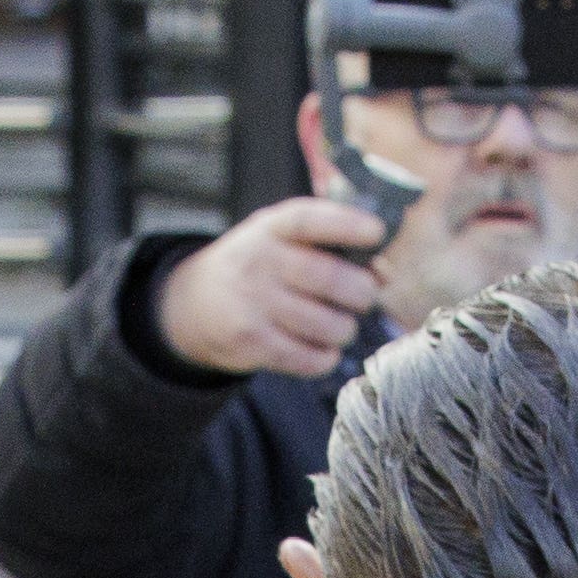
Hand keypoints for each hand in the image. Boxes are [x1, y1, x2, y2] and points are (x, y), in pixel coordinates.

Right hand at [152, 193, 394, 380]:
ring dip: (346, 329)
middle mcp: (258, 262)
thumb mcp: (280, 241)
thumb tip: (384, 274)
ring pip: (325, 324)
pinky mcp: (250, 343)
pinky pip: (306, 358)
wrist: (193, 303)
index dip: (348, 225)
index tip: (377, 233)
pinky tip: (324, 350)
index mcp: (269, 228)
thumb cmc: (258, 267)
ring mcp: (252, 304)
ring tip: (342, 326)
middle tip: (365, 297)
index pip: (309, 219)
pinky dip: (326, 358)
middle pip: (328, 278)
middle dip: (362, 293)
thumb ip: (329, 246)